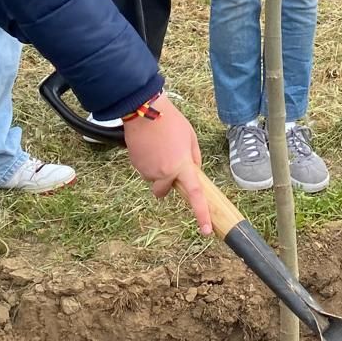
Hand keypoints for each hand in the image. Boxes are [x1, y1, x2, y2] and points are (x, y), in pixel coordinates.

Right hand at [122, 94, 211, 234]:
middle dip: (166, 182)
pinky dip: (148, 162)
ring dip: (157, 169)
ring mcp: (147, 170)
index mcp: (182, 166)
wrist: (144, 110)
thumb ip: (193, 158)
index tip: (205, 230)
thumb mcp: (190, 138)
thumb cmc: (171, 121)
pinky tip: (149, 146)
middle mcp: (164, 173)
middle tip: (168, 161)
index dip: (201, 214)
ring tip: (158, 146)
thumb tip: (193, 172)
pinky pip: (145, 170)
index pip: (194, 195)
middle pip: (164, 190)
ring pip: (154, 179)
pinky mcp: (136, 165)